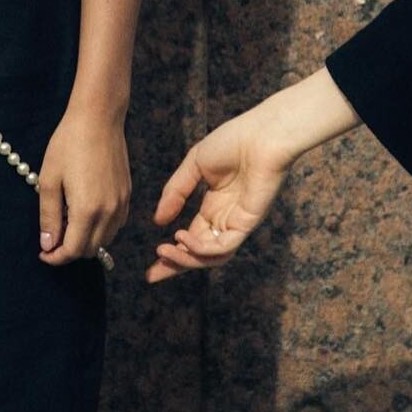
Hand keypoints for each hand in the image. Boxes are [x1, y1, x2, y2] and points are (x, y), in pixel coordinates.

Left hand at [37, 105, 130, 264]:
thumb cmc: (69, 143)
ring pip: (105, 240)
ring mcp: (122, 203)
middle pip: (90, 250)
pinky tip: (85, 213)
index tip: (44, 254)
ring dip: (86, 241)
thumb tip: (48, 244)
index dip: (56, 258)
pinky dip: (100, 229)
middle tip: (52, 238)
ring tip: (67, 223)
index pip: (73, 251)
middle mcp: (109, 211)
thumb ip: (49, 216)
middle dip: (69, 251)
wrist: (98, 118)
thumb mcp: (49, 179)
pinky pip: (116, 225)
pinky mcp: (128, 195)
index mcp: (87, 209)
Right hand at [145, 103, 293, 282]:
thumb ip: (175, 192)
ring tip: (163, 253)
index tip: (151, 266)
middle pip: (199, 254)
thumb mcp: (194, 165)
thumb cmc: (233, 142)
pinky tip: (182, 237)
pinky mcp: (247, 224)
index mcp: (214, 207)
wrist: (260, 135)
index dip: (172, 253)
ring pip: (211, 256)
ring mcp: (237, 224)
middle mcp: (225, 220)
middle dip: (176, 266)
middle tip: (152, 275)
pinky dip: (202, 248)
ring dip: (186, 259)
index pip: (191, 238)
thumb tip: (158, 220)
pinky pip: (224, 246)